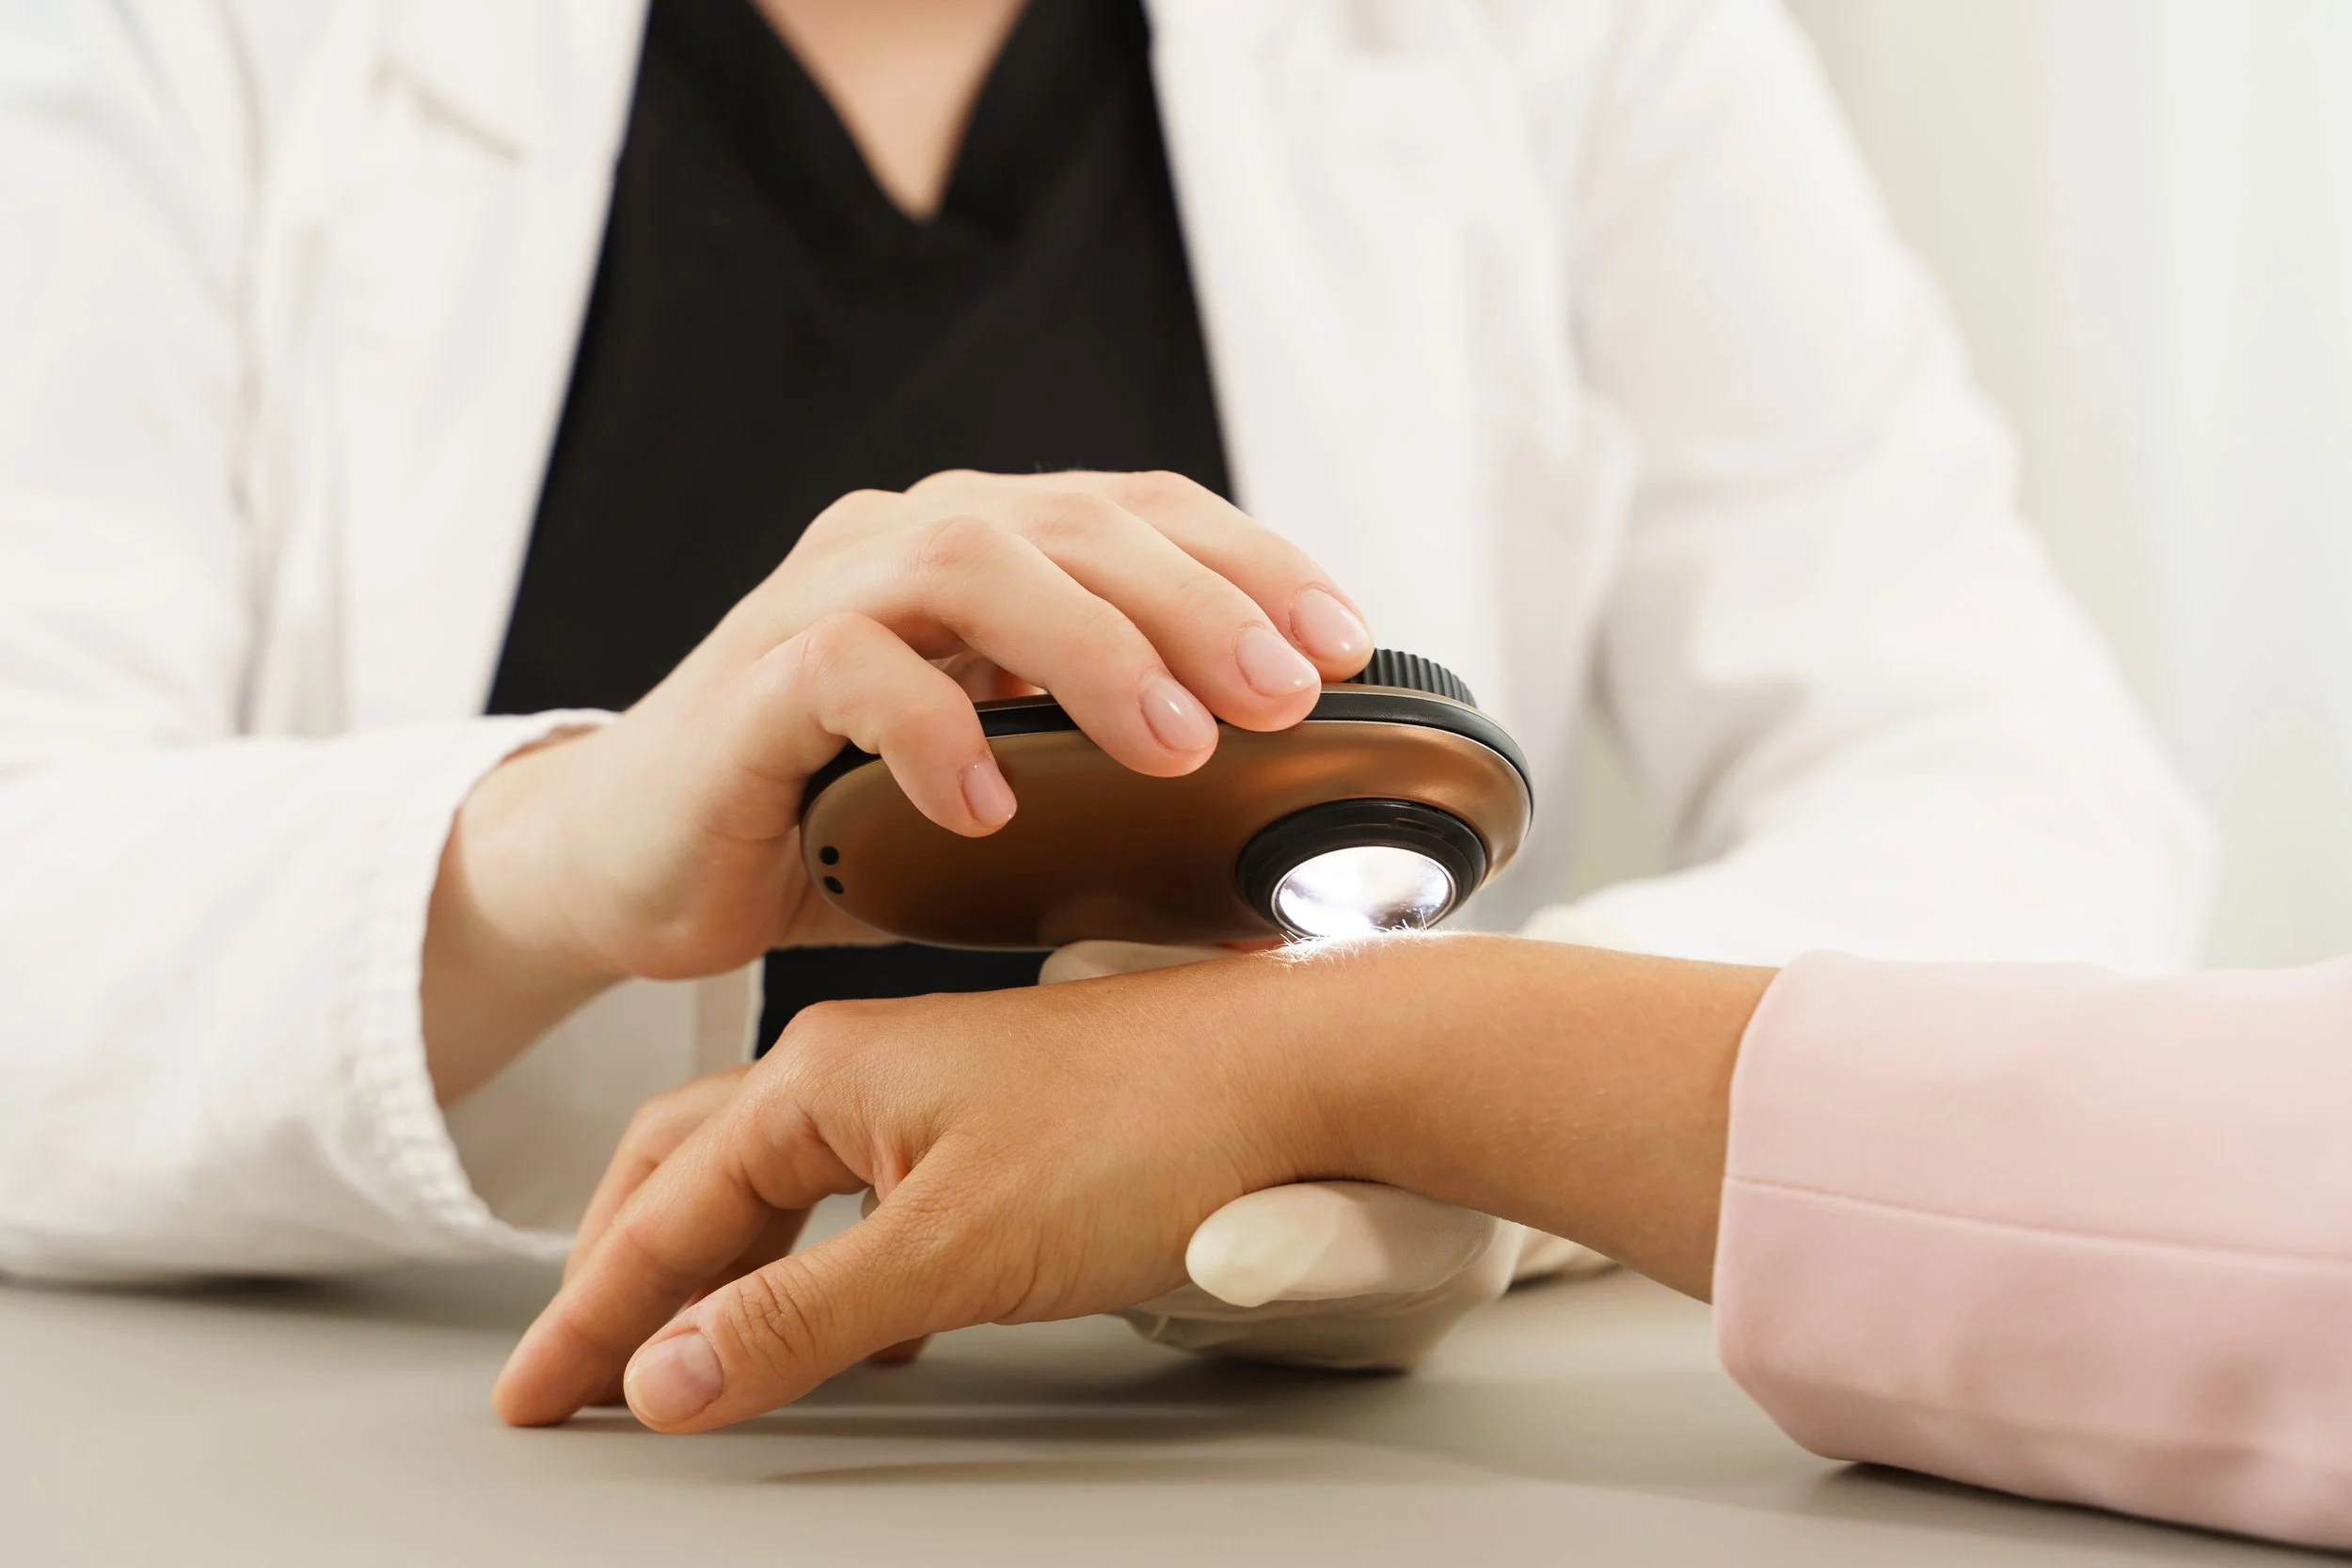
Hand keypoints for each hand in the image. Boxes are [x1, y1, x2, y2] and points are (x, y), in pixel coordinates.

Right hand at [425, 470, 1374, 1099]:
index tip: (1347, 644)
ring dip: (1089, 650)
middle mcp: (907, 543)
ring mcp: (824, 599)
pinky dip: (933, 730)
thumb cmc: (831, 826)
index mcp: (985, 553)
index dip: (1252, 564)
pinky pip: (847, 670)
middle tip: (1282, 695)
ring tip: (1170, 747)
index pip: (1139, 514)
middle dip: (1198, 603)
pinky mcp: (752, 681)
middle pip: (1076, 523)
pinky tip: (985, 808)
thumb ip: (1103, 815)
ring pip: (971, 567)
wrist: (633, 861)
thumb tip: (1270, 912)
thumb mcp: (997, 809)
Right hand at [492, 935, 1771, 1431]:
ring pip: (775, 1178)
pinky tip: (841, 1321)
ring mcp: (932, 1088)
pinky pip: (855, 1190)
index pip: (664, 1210)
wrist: (1312, 1069)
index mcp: (825, 1077)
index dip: (590, 1313)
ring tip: (670, 1348)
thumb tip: (659, 1378)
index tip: (533, 1392)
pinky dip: (806, 1258)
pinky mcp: (993, 1122)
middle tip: (566, 1370)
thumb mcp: (954, 1251)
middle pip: (691, 1168)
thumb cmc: (1151, 1135)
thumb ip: (800, 1319)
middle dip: (619, 1271)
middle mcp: (864, 1064)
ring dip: (710, 1265)